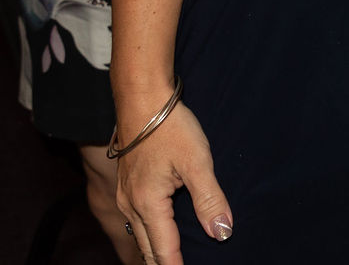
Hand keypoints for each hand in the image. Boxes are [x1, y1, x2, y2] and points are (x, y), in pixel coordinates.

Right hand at [115, 98, 233, 263]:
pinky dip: (150, 235)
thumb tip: (222, 233)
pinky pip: (137, 221)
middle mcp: (131, 206)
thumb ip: (210, 200)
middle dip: (164, 264)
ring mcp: (126, 196)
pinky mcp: (128, 186)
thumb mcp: (198, 162)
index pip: (164, 251)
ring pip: (141, 235)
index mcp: (148, 204)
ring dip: (156, 251)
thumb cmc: (170, 128)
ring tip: (174, 261)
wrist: (143, 99)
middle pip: (148, 249)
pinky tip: (162, 235)